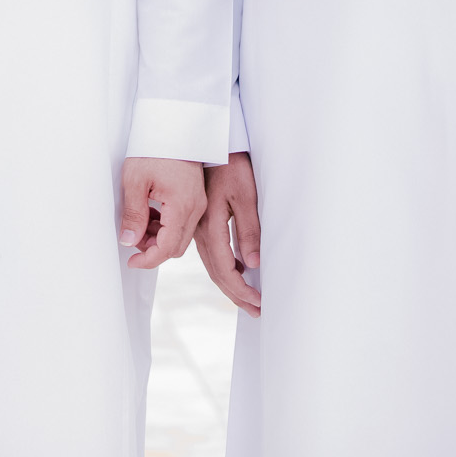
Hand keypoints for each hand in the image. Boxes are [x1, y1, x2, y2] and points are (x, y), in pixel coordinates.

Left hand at [119, 157, 206, 270]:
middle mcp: (195, 208)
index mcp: (181, 205)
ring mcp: (198, 203)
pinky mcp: (196, 198)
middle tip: (132, 236)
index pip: (167, 248)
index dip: (148, 260)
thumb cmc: (155, 148)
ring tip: (139, 221)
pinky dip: (166, 226)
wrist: (174, 126)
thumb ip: (133, 215)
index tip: (132, 261)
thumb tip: (129, 241)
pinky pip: (183, 223)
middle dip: (153, 249)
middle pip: (176, 247)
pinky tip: (150, 212)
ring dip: (159, 238)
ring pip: (180, 237)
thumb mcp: (135, 181)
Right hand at [194, 153, 262, 316]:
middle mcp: (199, 232)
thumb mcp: (246, 196)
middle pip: (216, 273)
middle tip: (256, 311)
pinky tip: (236, 272)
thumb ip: (249, 230)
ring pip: (211, 266)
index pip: (225, 270)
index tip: (259, 303)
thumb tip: (252, 264)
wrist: (211, 145)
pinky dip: (223, 269)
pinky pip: (210, 255)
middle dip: (236, 295)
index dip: (242, 290)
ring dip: (229, 285)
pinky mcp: (199, 224)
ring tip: (247, 300)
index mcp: (210, 226)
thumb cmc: (232, 167)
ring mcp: (196, 228)